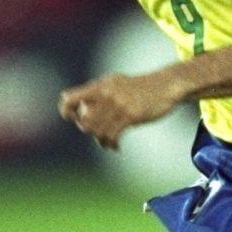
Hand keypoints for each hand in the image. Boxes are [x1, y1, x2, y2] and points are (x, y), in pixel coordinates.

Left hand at [58, 72, 182, 150]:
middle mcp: (105, 94)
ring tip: (107, 143)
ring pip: (97, 131)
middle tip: (97, 133)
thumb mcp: (117, 84)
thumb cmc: (140, 88)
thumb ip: (100, 93)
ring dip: (101, 141)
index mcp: (100, 86)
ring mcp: (118, 104)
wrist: (165, 86)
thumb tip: (82, 110)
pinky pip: (112, 136)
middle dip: (88, 131)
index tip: (73, 118)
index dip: (66, 111)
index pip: (70, 98)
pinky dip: (111, 145)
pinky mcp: (130, 115)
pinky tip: (116, 147)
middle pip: (83, 121)